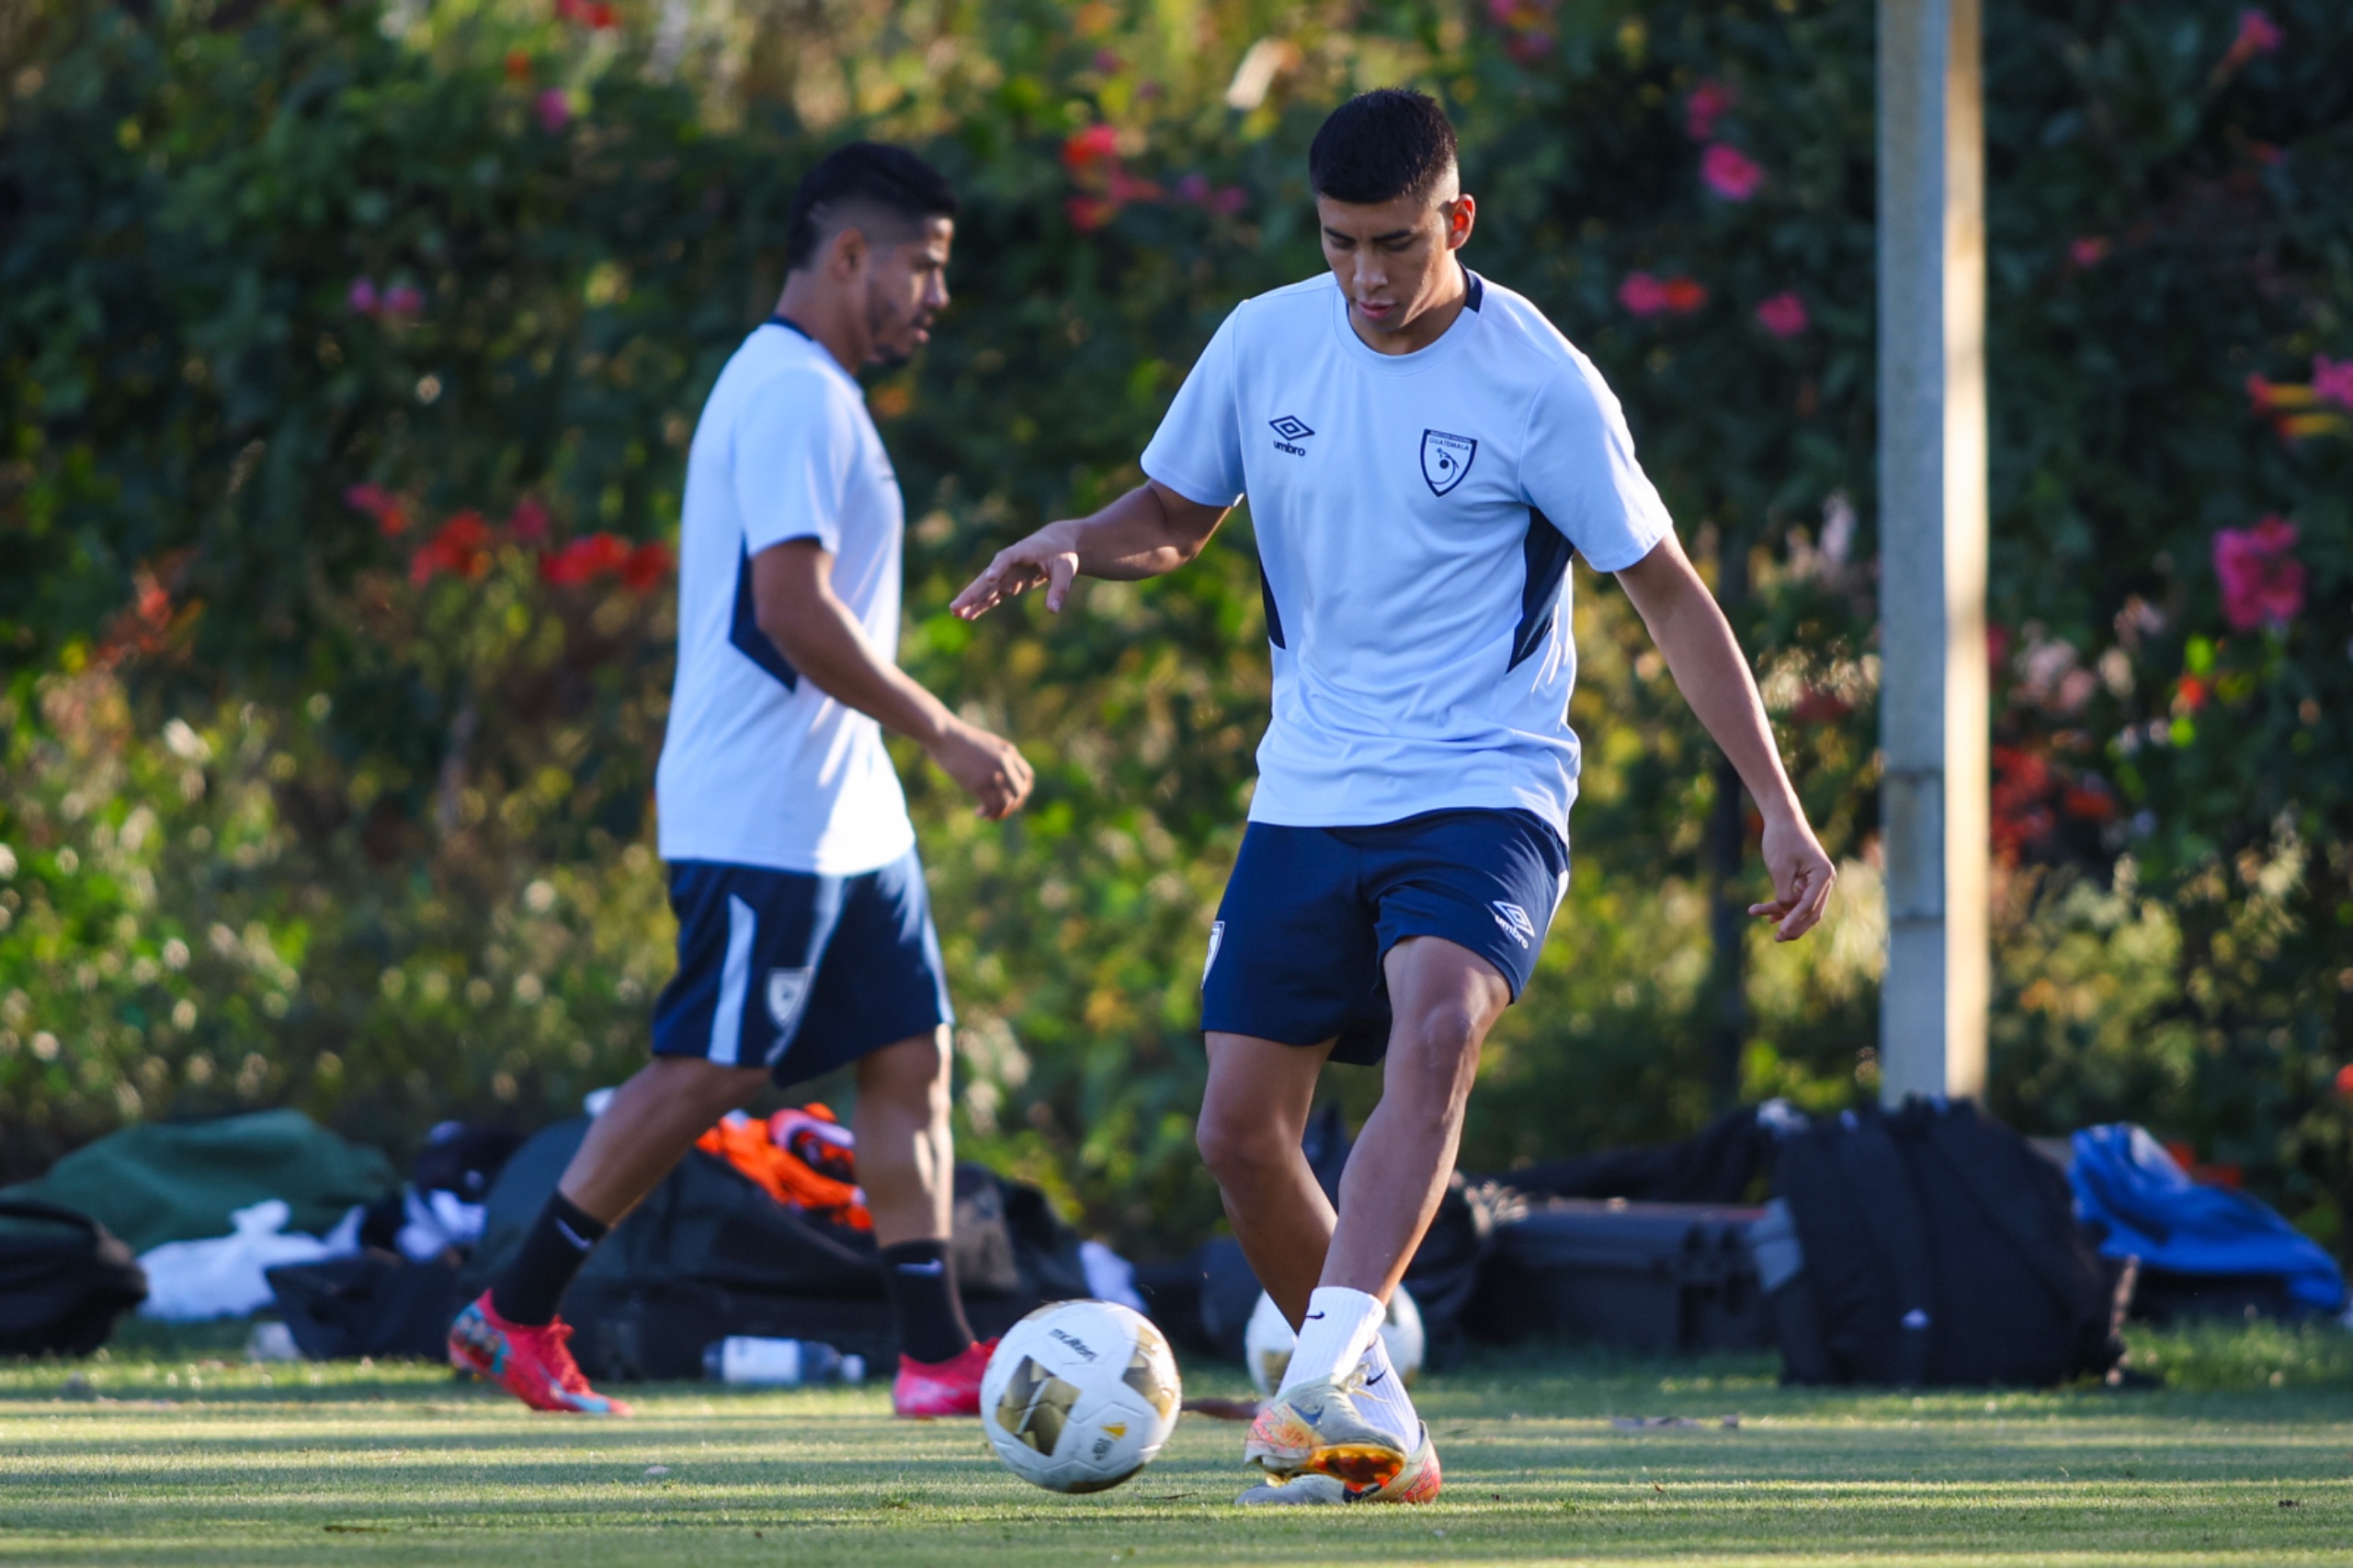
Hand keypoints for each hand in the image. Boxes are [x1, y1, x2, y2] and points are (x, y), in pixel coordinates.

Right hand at [929, 718, 1033, 820]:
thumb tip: (998, 772)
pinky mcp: (980, 783)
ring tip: (988, 815)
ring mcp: (994, 773)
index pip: (1028, 776)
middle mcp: (1006, 763)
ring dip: (1001, 813)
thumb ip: (997, 755)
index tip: (1011, 798)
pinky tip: (977, 812)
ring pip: (1009, 802)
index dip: (1023, 790)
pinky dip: (989, 814)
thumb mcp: (985, 743)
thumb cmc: (957, 739)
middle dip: (1013, 806)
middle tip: (999, 811)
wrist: (943, 734)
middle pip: (1021, 792)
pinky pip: (994, 806)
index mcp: (1008, 751)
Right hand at [950, 524, 1080, 619]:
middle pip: (986, 577)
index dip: (997, 567)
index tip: (990, 577)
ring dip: (972, 601)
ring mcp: (1006, 573)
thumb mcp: (1066, 570)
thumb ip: (1060, 589)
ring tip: (956, 614)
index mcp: (1022, 551)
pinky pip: (992, 595)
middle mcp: (1008, 563)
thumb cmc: (1062, 554)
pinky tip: (968, 616)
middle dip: (972, 593)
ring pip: (985, 588)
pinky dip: (982, 605)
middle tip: (955, 607)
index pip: (1006, 557)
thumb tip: (1053, 610)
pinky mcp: (1008, 583)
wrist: (1056, 544)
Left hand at [1751, 812, 1834, 941]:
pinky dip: (1783, 907)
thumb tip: (1785, 911)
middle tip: (1778, 938)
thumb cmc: (1781, 839)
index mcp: (1823, 875)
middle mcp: (1824, 880)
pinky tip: (1768, 916)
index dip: (1794, 920)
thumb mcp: (1779, 867)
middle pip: (1812, 912)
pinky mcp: (1806, 880)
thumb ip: (1783, 892)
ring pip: (1802, 907)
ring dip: (1784, 916)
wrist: (1782, 818)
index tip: (1780, 932)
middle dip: (1794, 926)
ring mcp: (1816, 881)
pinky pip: (1796, 899)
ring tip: (1762, 919)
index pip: (1809, 906)